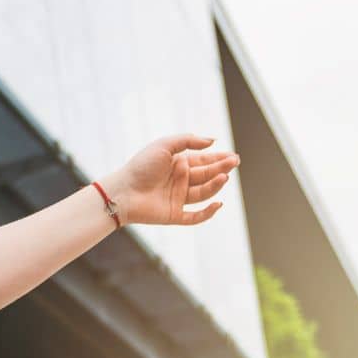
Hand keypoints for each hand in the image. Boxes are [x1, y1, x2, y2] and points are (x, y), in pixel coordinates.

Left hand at [110, 135, 238, 225]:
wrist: (123, 191)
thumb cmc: (141, 166)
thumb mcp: (164, 145)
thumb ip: (188, 140)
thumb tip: (212, 141)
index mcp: (178, 164)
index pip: (204, 161)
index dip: (219, 159)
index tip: (233, 157)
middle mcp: (180, 181)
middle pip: (206, 176)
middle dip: (221, 169)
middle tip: (234, 163)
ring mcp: (178, 198)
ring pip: (203, 193)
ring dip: (215, 185)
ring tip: (223, 177)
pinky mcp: (174, 215)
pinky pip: (195, 217)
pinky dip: (208, 212)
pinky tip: (218, 203)